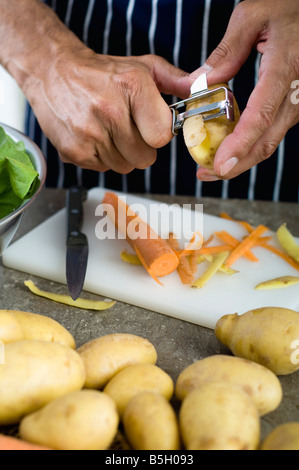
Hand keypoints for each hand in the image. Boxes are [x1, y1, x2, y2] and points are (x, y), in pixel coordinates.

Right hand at [26, 48, 189, 173]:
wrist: (52, 72)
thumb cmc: (101, 73)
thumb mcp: (141, 67)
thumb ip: (174, 80)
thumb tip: (199, 90)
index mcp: (132, 87)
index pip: (162, 137)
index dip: (157, 134)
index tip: (149, 125)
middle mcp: (110, 111)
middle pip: (145, 158)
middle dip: (140, 146)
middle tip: (126, 127)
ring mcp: (90, 133)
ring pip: (124, 166)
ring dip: (120, 153)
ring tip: (107, 130)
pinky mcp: (74, 151)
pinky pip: (102, 169)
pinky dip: (100, 157)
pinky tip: (93, 136)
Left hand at [190, 0, 298, 181]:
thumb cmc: (289, 9)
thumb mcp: (253, 16)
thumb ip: (226, 52)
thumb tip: (201, 84)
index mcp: (284, 68)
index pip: (261, 116)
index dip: (240, 144)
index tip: (220, 164)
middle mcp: (295, 93)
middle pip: (266, 141)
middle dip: (235, 164)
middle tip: (205, 173)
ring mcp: (296, 104)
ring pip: (269, 142)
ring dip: (241, 159)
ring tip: (209, 167)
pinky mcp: (293, 107)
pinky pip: (271, 133)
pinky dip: (248, 145)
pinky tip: (228, 148)